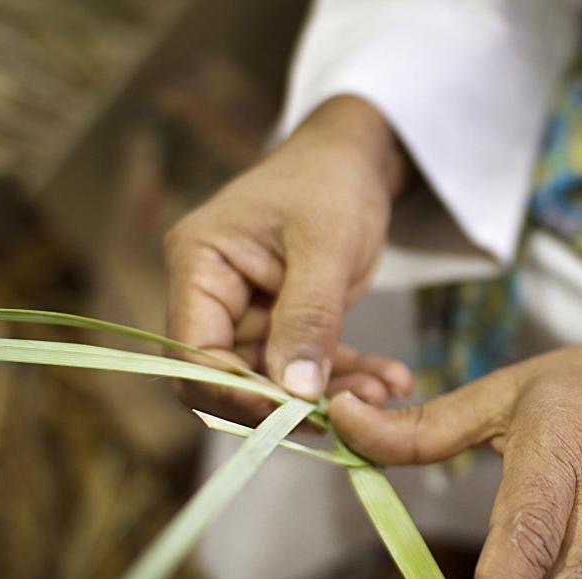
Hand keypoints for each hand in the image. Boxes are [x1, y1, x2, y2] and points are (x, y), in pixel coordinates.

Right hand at [164, 96, 412, 420]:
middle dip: (290, 402)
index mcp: (199, 265)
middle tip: (355, 409)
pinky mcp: (278, 324)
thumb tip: (295, 395)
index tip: (294, 414)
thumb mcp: (325, 246)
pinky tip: (388, 380)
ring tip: (385, 390)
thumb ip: (308, 319)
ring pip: (273, 380)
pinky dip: (344, 377)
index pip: (193, 353)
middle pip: (229, 377)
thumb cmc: (329, 182)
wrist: (353, 161)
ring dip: (330, 394)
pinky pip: (303, 367)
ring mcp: (244, 313)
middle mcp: (210, 295)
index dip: (236, 393)